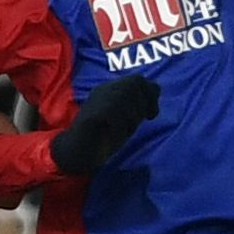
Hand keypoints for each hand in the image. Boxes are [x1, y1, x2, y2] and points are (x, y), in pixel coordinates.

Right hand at [45, 69, 161, 177]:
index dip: (150, 95)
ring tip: (123, 131)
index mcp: (112, 91)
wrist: (76, 153)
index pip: (138, 80)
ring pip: (124, 98)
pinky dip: (119, 127)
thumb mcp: (126, 120)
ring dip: (131, 118)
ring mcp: (96, 102)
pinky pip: (112, 114)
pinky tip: (114, 136)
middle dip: (143, 105)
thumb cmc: (102, 138)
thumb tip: (157, 89)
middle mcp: (104, 91)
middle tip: (140, 122)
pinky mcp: (90, 115)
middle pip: (133, 84)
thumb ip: (139, 105)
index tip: (151, 115)